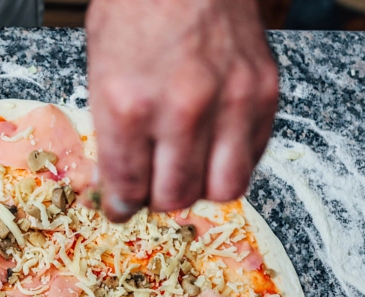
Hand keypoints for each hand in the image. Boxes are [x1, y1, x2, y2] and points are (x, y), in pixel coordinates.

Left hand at [86, 0, 278, 220]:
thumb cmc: (136, 11)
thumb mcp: (101, 72)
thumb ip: (111, 134)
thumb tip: (118, 185)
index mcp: (130, 104)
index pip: (128, 189)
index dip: (121, 208)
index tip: (120, 208)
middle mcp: (182, 108)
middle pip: (175, 197)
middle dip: (158, 200)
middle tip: (151, 186)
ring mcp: (229, 100)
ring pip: (223, 189)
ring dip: (201, 189)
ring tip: (185, 171)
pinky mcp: (262, 91)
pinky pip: (252, 157)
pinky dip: (231, 162)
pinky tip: (212, 145)